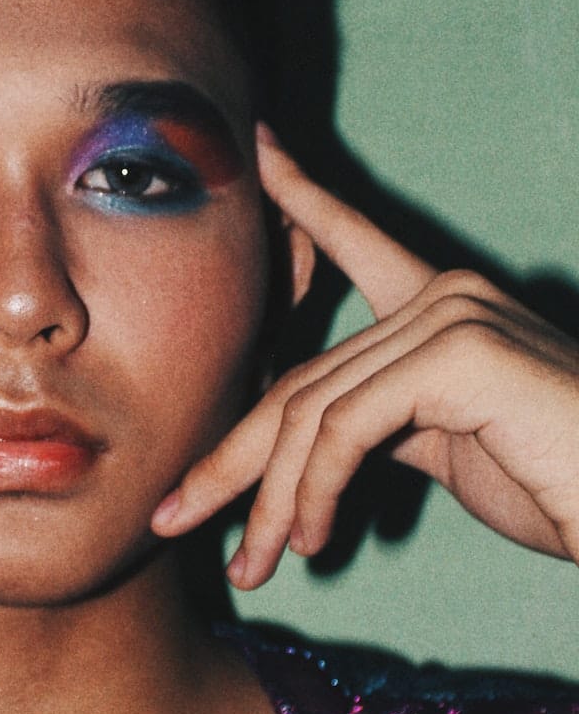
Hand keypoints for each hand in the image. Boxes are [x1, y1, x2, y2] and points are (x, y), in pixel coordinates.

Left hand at [152, 128, 578, 586]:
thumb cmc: (558, 486)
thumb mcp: (448, 447)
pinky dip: (317, 491)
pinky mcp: (461, 355)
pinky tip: (314, 540)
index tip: (258, 147)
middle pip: (301, 379)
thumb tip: (304, 445)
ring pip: (312, 412)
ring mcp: (455, 317)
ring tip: (255, 565)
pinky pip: (346, 428)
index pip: (354, 242)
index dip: (302, 198)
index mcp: (444, 307)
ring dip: (271, 500)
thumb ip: (380, 422)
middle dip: (233, 460)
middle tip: (173, 518)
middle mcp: (445, 296)